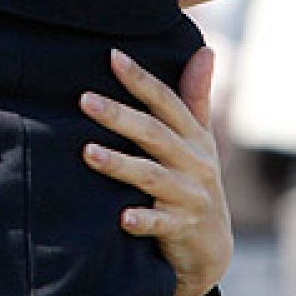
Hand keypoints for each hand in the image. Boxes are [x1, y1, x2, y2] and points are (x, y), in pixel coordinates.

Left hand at [80, 47, 229, 295]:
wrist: (211, 246)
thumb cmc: (194, 179)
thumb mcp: (199, 139)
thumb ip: (195, 96)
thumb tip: (206, 49)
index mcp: (194, 137)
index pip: (167, 102)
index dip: (141, 79)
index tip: (112, 55)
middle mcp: (194, 163)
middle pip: (155, 134)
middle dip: (119, 116)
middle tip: (83, 99)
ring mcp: (189, 197)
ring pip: (152, 176)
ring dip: (120, 164)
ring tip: (88, 152)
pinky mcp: (181, 228)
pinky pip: (160, 223)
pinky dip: (143, 220)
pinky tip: (121, 218)